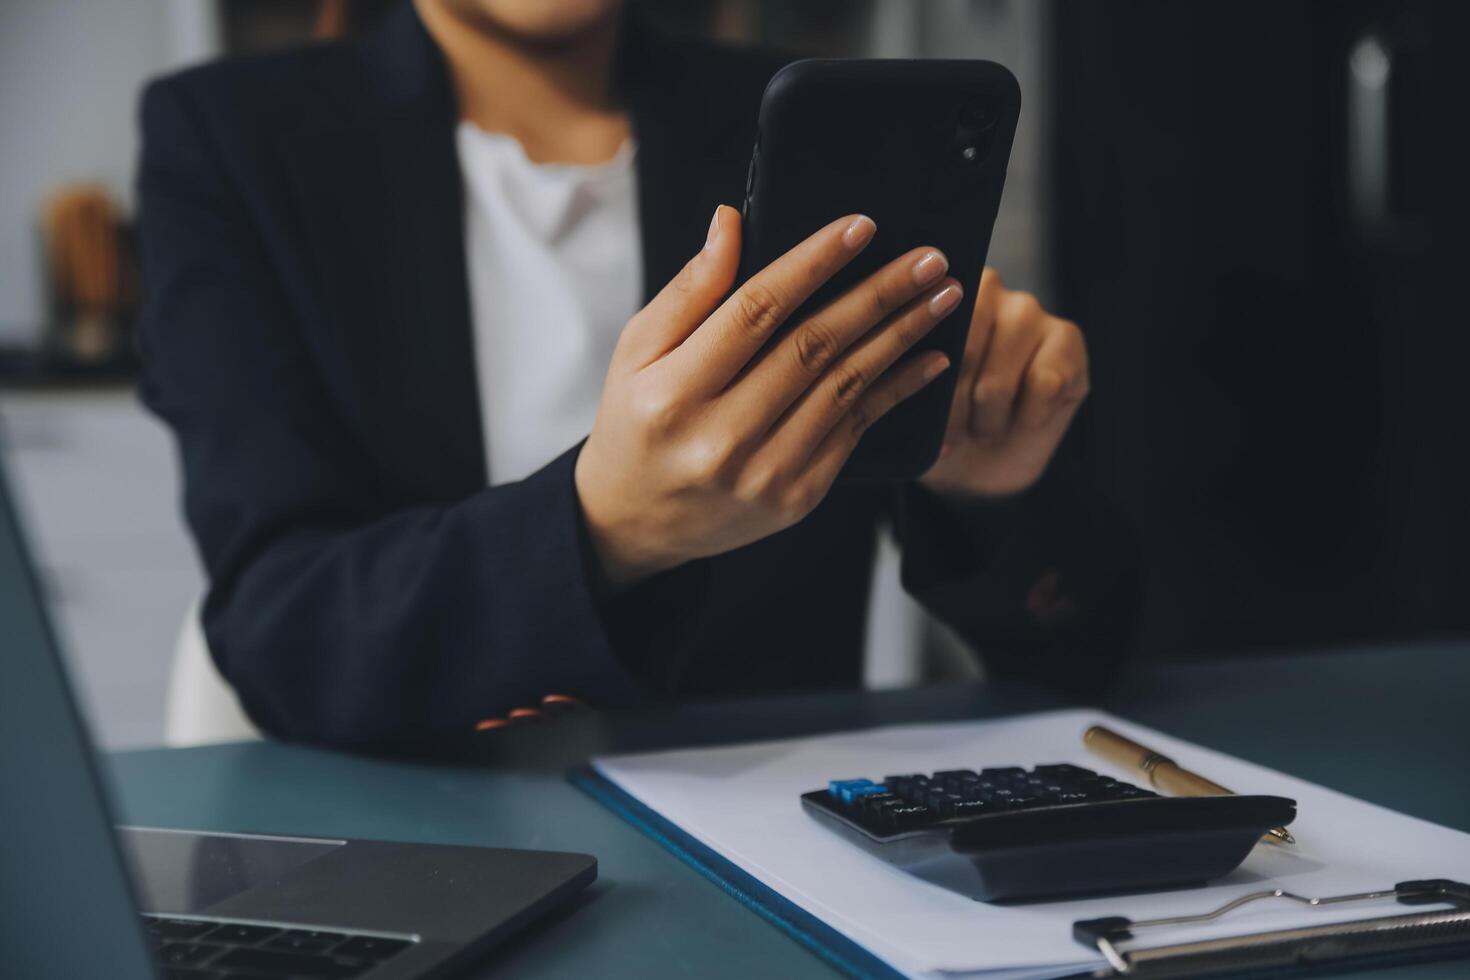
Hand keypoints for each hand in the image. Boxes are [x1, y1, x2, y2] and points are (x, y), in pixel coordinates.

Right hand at [576, 206, 961, 588]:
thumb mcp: (636, 351)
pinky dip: (898, 390)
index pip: (755, 311)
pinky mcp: (796, 498)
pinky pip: (856, 431)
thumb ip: (689, 290)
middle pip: (813, 346)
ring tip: (941, 296)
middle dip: (879, 295)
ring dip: (902, 336)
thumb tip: (731, 221)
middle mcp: (721, 437)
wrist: (637, 521)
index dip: (813, 263)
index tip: (862, 227)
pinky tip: (930, 358)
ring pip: (845, 386)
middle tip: (930, 257)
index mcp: (674, 392)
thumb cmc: (637, 421)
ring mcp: (764, 473)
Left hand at [920, 269, 1089, 500]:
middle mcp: (987, 289)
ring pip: (998, 381)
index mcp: (935, 296)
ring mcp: (1030, 311)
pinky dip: (1028, 419)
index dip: (924, 381)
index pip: (927, 326)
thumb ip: (906, 371)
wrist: (974, 468)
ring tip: (984, 425)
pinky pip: (1044, 386)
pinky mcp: (1068, 339)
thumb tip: (915, 360)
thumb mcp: (908, 403)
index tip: (925, 414)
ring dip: (988, 420)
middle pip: (964, 354)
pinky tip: (1022, 420)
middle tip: (954, 431)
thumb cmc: (937, 427)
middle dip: (955, 409)